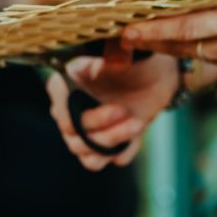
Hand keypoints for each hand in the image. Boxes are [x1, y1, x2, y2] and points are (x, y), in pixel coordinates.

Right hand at [47, 49, 177, 171]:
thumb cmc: (133, 59)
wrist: (156, 74)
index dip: (79, 115)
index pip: (60, 113)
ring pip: (88, 156)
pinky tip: (136, 135)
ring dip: (112, 142)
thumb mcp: (118, 55)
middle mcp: (70, 113)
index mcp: (64, 88)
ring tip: (136, 124)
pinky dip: (122, 152)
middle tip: (124, 110)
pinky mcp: (108, 145)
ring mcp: (88, 132)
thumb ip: (104, 61)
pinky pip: (107, 161)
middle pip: (74, 137)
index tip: (108, 105)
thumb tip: (94, 65)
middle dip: (102, 126)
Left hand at [121, 0, 216, 76]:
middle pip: (183, 47)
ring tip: (147, 35)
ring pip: (195, 56)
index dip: (152, 31)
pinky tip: (183, 40)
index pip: (184, 29)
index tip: (127, 30)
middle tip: (126, 35)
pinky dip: (197, 50)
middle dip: (152, 41)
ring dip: (170, 47)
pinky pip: (214, 61)